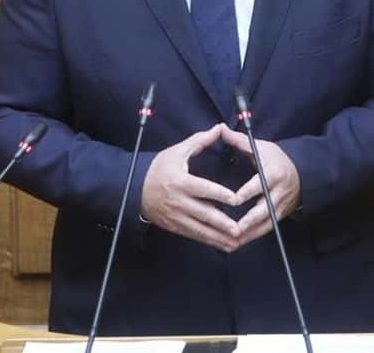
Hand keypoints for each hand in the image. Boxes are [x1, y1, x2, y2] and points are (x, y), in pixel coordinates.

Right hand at [141, 124, 241, 251]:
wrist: (134, 188)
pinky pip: (194, 235)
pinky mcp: (174, 226)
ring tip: (236, 242)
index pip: (202, 189)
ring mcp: (175, 216)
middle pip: (203, 213)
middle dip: (222, 223)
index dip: (220, 194)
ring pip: (200, 229)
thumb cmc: (159, 167)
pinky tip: (223, 245)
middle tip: (240, 228)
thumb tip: (219, 128)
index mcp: (179, 182)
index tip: (236, 199)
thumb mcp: (177, 151)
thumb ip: (200, 141)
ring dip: (218, 237)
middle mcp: (177, 201)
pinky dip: (209, 241)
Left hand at [221, 128, 300, 245]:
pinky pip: (267, 228)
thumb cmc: (275, 158)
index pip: (258, 185)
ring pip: (266, 223)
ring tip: (233, 242)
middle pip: (264, 209)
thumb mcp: (260, 146)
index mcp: (272, 173)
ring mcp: (281, 206)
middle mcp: (278, 192)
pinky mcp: (281, 215)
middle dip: (249, 221)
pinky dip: (254, 236)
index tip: (233, 200)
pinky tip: (239, 243)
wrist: (303, 171)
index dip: (246, 193)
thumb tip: (221, 129)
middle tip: (234, 229)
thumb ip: (239, 141)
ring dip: (250, 234)